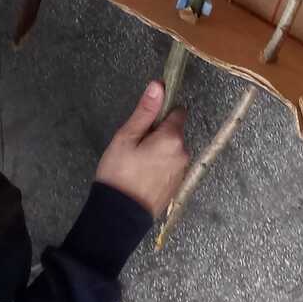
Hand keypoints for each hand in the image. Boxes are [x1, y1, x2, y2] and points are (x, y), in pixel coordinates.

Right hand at [94, 81, 188, 218]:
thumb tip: (159, 85)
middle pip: (174, 132)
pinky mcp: (177, 186)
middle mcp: (183, 153)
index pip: (178, 112)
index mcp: (172, 138)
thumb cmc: (119, 173)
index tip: (144, 124)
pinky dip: (160, 166)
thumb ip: (145, 112)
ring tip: (136, 163)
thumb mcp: (126, 138)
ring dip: (159, 151)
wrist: (120, 216)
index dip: (161, 113)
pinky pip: (171, 166)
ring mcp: (182, 171)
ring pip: (172, 150)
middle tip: (134, 146)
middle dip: (158, 134)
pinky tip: (142, 175)